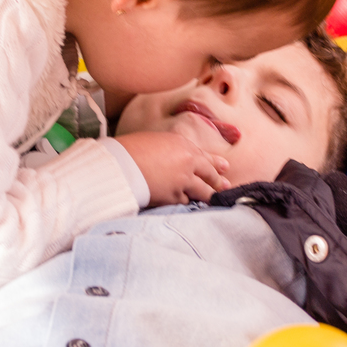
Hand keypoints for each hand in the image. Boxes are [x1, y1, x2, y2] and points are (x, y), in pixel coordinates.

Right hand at [115, 131, 229, 205]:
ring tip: (215, 199)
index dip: (215, 163)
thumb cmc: (130, 149)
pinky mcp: (174, 196)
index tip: (224, 167)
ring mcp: (183, 180)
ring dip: (208, 195)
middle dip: (218, 181)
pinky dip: (186, 202)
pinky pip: (185, 201)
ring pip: (202, 191)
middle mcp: (188, 161)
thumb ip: (171, 150)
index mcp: (182, 144)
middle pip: (209, 174)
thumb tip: (175, 160)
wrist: (120, 165)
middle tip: (226, 186)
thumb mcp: (155, 141)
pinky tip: (189, 204)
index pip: (204, 155)